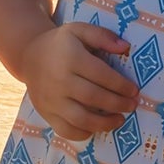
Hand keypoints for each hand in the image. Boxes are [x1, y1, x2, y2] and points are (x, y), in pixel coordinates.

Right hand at [21, 23, 138, 141]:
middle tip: (132, 105)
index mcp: (70, 58)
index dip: (121, 85)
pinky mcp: (45, 113)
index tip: (134, 91)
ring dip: (105, 123)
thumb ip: (102, 36)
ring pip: (81, 118)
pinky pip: (66, 130)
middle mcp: (59, 80)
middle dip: (118, 104)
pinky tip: (96, 127)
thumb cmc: (61, 44)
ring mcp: (51, 100)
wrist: (29, 56)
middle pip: (94, 98)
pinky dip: (84, 133)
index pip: (101, 75)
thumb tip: (125, 47)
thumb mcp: (79, 30)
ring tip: (120, 120)